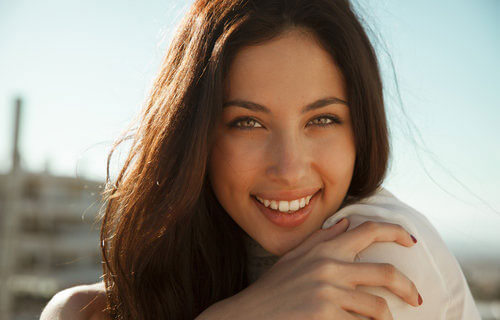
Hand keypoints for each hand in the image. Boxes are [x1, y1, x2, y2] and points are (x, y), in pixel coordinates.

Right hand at [197, 219, 419, 319]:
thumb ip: (322, 238)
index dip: (396, 232)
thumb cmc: (273, 288)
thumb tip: (347, 222)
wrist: (248, 314)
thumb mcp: (295, 257)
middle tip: (416, 298)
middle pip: (386, 272)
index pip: (368, 230)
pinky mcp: (325, 314)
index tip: (411, 241)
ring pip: (378, 307)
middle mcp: (329, 266)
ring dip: (386, 319)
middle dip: (408, 288)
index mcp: (324, 248)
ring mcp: (328, 291)